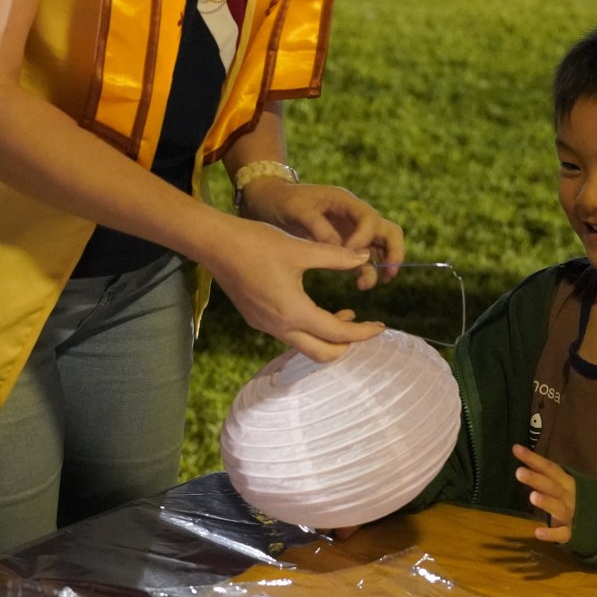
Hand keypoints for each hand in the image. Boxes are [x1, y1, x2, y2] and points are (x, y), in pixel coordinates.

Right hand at [203, 212, 384, 361]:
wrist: (214, 243)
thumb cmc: (256, 242)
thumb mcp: (301, 248)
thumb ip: (336, 257)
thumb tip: (365, 257)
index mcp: (293, 311)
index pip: (337, 333)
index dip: (363, 332)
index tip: (381, 326)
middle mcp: (279, 326)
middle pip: (322, 354)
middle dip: (347, 345)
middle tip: (365, 327)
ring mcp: (265, 325)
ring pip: (305, 346)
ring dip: (328, 336)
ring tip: (347, 315)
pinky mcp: (256, 318)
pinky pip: (289, 335)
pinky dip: (310, 329)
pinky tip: (315, 308)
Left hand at [236, 180, 404, 291]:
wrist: (269, 204)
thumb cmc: (283, 201)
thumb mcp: (297, 209)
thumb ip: (318, 226)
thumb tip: (340, 248)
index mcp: (345, 202)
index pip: (369, 219)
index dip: (364, 237)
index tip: (348, 252)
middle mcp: (354, 216)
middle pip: (388, 231)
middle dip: (393, 252)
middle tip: (388, 274)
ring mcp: (352, 232)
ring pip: (380, 248)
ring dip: (381, 265)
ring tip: (366, 284)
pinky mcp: (345, 246)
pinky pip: (364, 260)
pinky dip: (367, 271)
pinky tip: (360, 284)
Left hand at [513, 444, 575, 543]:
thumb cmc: (575, 500)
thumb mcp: (564, 485)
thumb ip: (546, 474)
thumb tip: (524, 459)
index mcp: (567, 482)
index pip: (549, 468)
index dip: (533, 459)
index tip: (516, 449)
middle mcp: (570, 496)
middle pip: (552, 486)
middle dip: (536, 479)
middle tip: (518, 472)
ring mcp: (572, 515)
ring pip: (559, 508)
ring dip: (546, 502)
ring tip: (532, 496)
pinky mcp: (572, 534)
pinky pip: (562, 534)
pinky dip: (551, 534)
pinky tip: (538, 532)